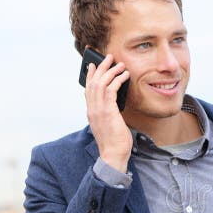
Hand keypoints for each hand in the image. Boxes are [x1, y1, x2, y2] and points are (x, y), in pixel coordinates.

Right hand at [85, 53, 131, 172]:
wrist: (113, 154)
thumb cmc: (114, 142)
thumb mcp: (109, 124)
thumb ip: (109, 113)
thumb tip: (116, 103)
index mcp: (91, 111)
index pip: (88, 89)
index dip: (90, 75)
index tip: (92, 64)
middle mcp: (92, 109)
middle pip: (93, 82)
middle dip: (101, 67)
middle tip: (109, 57)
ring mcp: (98, 110)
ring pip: (101, 83)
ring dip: (111, 71)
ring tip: (120, 64)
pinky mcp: (107, 111)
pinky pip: (111, 90)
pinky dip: (118, 80)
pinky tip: (125, 75)